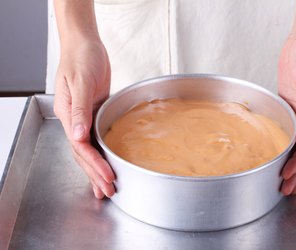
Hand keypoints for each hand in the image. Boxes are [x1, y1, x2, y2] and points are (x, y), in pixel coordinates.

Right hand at [54, 38, 114, 198]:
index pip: (80, 147)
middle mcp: (74, 120)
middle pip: (83, 154)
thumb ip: (79, 108)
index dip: (94, 164)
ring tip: (106, 187)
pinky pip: (97, 138)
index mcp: (67, 114)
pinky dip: (102, 153)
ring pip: (89, 150)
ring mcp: (84, 118)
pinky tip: (107, 162)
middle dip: (96, 173)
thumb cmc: (81, 57)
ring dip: (97, 168)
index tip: (107, 177)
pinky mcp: (95, 113)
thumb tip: (78, 134)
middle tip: (108, 191)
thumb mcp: (80, 81)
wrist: (86, 45)